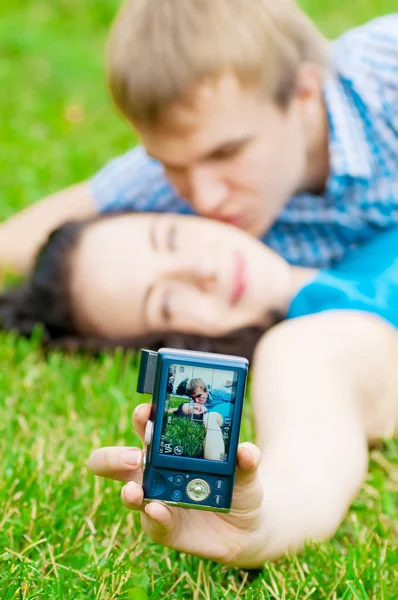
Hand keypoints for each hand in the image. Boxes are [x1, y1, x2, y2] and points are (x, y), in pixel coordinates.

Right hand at [88, 404, 266, 568]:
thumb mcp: (246, 470)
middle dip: (115, 456)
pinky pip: (152, 523)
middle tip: (134, 456)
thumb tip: (246, 450)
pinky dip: (154, 516)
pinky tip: (157, 510)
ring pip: (129, 492)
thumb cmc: (238, 487)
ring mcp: (157, 500)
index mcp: (168, 448)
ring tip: (133, 490)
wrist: (246, 527)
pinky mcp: (164, 527)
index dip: (142, 417)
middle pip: (119, 461)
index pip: (146, 427)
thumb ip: (247, 459)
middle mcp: (155, 472)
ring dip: (129, 490)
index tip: (146, 411)